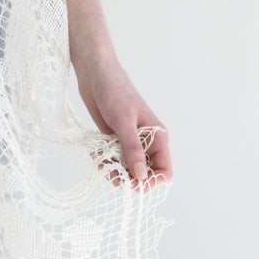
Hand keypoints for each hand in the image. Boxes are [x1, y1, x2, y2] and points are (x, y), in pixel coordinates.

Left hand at [75, 58, 172, 191]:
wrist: (96, 76)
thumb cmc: (114, 93)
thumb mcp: (124, 122)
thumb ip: (132, 150)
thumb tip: (140, 177)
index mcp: (158, 137)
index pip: (164, 171)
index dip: (151, 182)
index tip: (132, 183)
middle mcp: (147, 143)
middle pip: (144, 175)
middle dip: (128, 179)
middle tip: (110, 172)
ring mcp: (130, 143)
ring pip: (127, 170)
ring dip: (114, 171)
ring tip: (101, 162)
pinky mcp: (115, 141)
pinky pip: (114, 161)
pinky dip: (105, 162)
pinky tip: (95, 154)